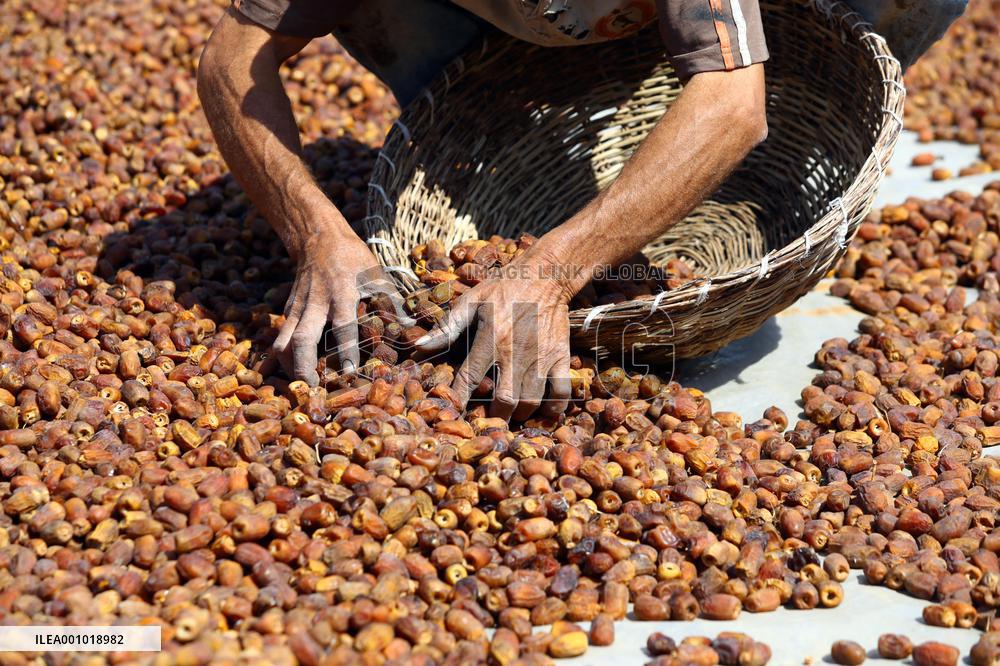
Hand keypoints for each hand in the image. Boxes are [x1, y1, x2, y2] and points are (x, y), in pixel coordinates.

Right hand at [272, 221, 409, 384]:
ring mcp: (297, 308)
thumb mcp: (378, 276)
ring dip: (288, 367)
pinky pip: (279, 338)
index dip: (346, 351)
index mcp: (341, 293)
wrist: (318, 239)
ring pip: (283, 342)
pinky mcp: (288, 312)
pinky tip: (284, 374)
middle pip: (301, 340)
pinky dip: (279, 358)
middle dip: (304, 368)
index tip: (350, 372)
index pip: (343, 327)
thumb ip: (394, 303)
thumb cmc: (353, 259)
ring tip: (301, 386)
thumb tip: (414, 328)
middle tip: (315, 389)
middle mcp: (315, 304)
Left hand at [415, 253, 572, 419]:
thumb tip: (419, 347)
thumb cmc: (502, 288)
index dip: (459, 400)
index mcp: (491, 337)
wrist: (544, 275)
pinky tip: (543, 412)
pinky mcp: (561, 356)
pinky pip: (561, 392)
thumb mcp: (470, 302)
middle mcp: (516, 351)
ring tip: (510, 415)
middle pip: (506, 400)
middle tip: (486, 420)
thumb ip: (446, 327)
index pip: (470, 378)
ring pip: (531, 400)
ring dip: (519, 414)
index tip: (453, 414)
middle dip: (494, 416)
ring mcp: (542, 356)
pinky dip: (553, 408)